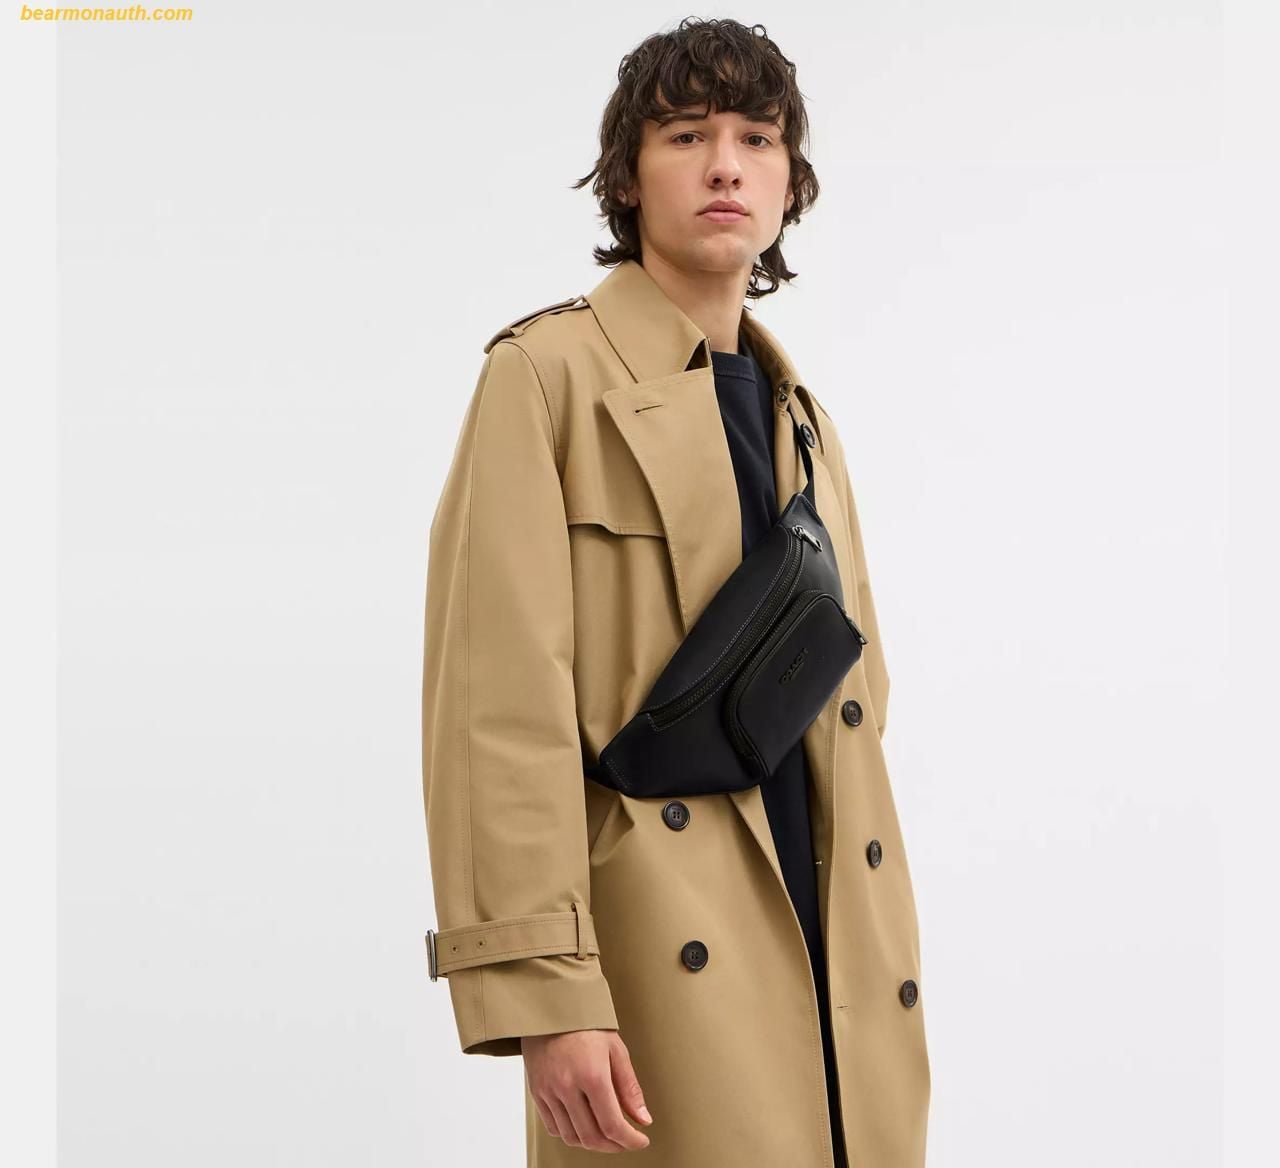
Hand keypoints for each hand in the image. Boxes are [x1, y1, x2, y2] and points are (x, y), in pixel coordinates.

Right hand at [522, 1029, 653, 1151]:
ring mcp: (549, 1091)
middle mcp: (567, 1087)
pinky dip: (571, 1134)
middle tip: (626, 1141)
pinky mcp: (537, 1092)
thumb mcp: (616, 1049)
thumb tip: (643, 1119)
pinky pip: (553, 1127)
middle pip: (591, 1137)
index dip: (630, 1140)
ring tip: (606, 1134)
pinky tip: (583, 1124)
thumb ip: (629, 1088)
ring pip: (571, 1137)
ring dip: (592, 1142)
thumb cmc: (586, 1023)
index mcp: (592, 1075)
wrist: (551, 1006)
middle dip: (613, 1146)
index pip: (612, 1124)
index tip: (641, 1140)